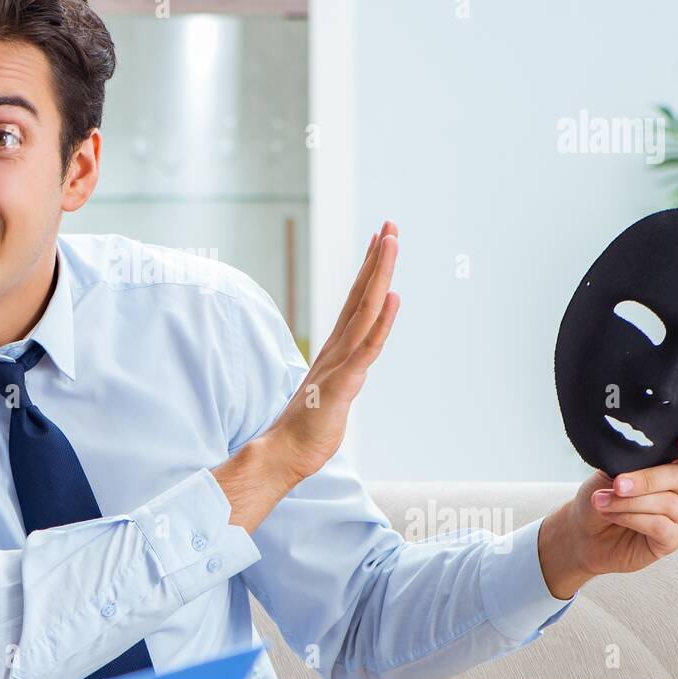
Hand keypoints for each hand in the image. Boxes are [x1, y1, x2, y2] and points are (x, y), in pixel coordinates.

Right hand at [264, 222, 400, 483]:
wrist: (284, 453)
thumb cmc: (306, 428)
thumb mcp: (330, 392)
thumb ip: (341, 373)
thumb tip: (349, 367)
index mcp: (336, 348)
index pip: (355, 300)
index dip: (369, 270)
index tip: (379, 240)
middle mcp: (338, 347)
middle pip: (361, 295)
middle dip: (377, 259)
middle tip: (390, 225)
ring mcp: (340, 362)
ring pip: (365, 310)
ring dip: (379, 274)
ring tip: (390, 242)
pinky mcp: (342, 383)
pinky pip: (366, 348)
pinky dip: (381, 322)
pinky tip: (394, 297)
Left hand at [538, 433, 677, 598]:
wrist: (584, 531)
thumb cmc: (602, 495)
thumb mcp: (611, 471)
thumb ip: (630, 459)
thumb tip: (636, 447)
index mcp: (674, 465)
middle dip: (646, 479)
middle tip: (617, 484)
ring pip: (667, 503)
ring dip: (629, 502)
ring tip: (601, 501)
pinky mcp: (674, 539)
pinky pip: (659, 526)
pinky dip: (631, 518)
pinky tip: (611, 515)